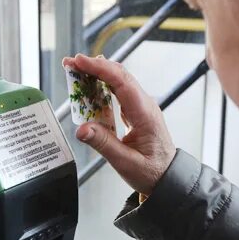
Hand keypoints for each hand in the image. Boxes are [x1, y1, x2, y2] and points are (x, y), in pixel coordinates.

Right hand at [62, 54, 175, 195]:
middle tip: (70, 63)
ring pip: (118, 81)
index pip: (121, 82)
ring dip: (96, 74)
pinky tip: (87, 87)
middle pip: (119, 75)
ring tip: (74, 71)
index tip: (80, 62)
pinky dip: (100, 87)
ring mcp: (140, 107)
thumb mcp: (125, 163)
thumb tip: (81, 130)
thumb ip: (103, 144)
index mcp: (145, 113)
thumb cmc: (152, 172)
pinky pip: (117, 93)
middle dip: (93, 66)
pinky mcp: (135, 111)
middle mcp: (144, 105)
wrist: (168, 177)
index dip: (99, 69)